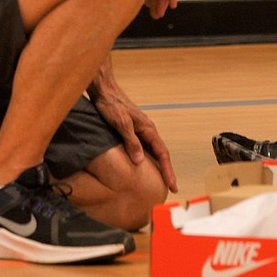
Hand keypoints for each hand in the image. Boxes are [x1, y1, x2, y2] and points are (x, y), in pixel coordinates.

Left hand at [89, 64, 177, 191]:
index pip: (162, 153)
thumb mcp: (121, 124)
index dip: (168, 170)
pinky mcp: (133, 128)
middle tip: (171, 186)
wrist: (104, 90)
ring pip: (153, 150)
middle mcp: (147, 129)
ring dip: (159, 164)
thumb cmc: (111, 105)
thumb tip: (139, 161)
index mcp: (148, 128)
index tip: (173, 185)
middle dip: (167, 170)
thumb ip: (131, 142)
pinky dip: (148, 157)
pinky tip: (144, 164)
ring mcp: (141, 128)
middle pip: (161, 153)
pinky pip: (145, 146)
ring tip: (161, 178)